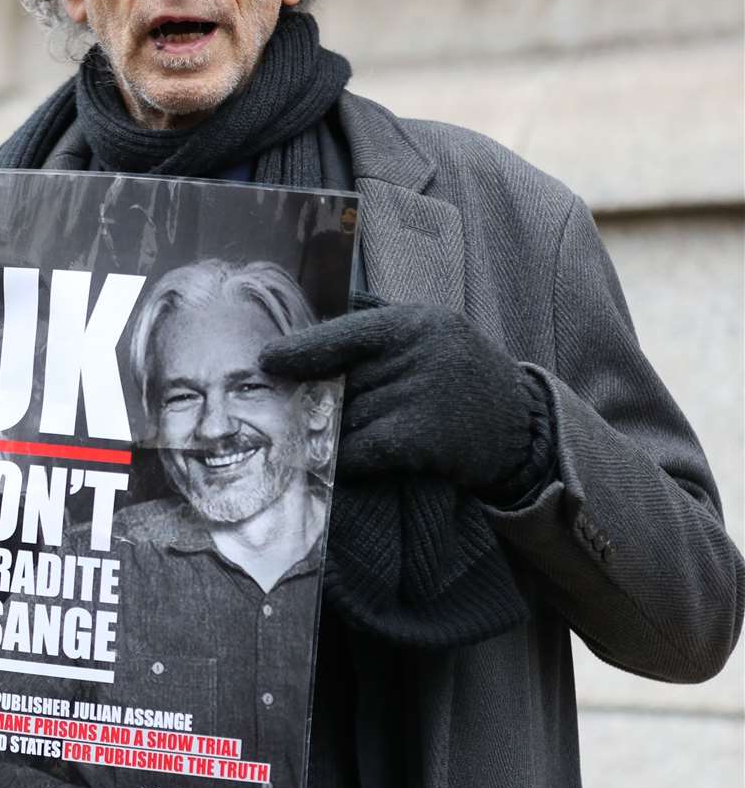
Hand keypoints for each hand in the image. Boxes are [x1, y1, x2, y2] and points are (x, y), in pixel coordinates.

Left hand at [260, 302, 548, 497]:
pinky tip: (342, 465)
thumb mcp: (430, 339)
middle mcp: (419, 352)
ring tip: (314, 444)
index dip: (301, 349)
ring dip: (328, 437)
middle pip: (341, 383)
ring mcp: (424, 393)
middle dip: (314, 404)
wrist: (521, 425)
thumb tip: (307, 351)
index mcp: (414, 322)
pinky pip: (363, 449)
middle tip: (286, 416)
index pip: (344, 334)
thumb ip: (379, 338)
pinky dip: (347, 460)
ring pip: (348, 419)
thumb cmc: (463, 380)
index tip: (266, 361)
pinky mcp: (424, 436)